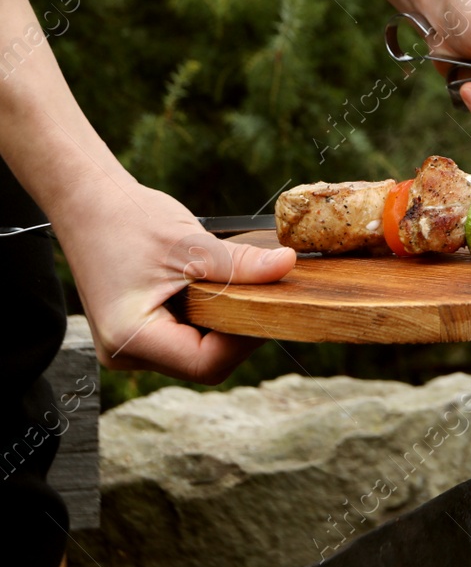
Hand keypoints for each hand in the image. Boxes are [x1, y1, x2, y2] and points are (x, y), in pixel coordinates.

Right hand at [54, 181, 296, 383]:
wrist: (88, 203)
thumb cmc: (127, 219)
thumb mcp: (190, 243)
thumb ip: (240, 264)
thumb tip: (287, 266)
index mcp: (130, 338)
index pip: (205, 362)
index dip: (245, 339)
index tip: (270, 304)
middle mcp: (126, 353)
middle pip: (202, 361)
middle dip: (236, 329)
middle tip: (261, 292)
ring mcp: (129, 346)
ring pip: (196, 351)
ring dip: (222, 322)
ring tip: (235, 284)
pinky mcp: (138, 332)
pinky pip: (184, 336)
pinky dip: (206, 316)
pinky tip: (215, 287)